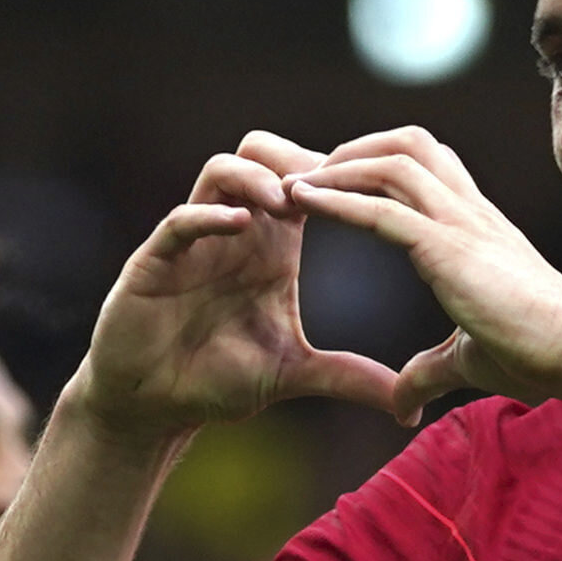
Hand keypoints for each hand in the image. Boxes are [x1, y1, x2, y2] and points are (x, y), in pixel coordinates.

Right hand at [72, 142, 400, 437]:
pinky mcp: (154, 261)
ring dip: (258, 177)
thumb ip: (348, 376)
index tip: (374, 194)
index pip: (307, 183)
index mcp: (271, 245)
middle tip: (330, 188)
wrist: (151, 406)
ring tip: (288, 202)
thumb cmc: (215, 380)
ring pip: (222, 170)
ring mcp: (192, 241)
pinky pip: (179, 220)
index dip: (339, 179)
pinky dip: (208, 215)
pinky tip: (239, 225)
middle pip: (265, 154)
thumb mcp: (293, 374)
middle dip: (298, 161)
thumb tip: (410, 405)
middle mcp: (234, 230)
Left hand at [253, 128, 561, 423]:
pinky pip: (381, 209)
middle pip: (410, 145)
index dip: (382, 168)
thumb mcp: (469, 362)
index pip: (429, 171)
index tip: (337, 187)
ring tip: (295, 185)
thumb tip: (401, 406)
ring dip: (337, 167)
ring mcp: (462, 224)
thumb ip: (429, 374)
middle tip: (312, 175)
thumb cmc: (540, 356)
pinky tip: (301, 201)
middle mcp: (471, 214)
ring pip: (392, 162)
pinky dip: (335, 199)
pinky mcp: (448, 248)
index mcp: (480, 230)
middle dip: (356, 149)